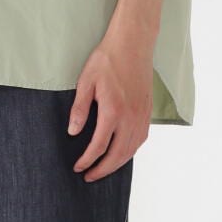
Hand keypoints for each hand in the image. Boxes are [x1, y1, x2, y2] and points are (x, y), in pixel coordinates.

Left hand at [67, 31, 153, 178]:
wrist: (133, 44)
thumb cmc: (107, 60)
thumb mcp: (86, 81)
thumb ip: (79, 108)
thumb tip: (73, 132)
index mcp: (113, 111)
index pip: (99, 146)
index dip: (87, 160)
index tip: (78, 167)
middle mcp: (130, 117)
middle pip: (118, 155)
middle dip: (103, 170)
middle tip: (89, 177)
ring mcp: (141, 115)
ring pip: (132, 150)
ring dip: (118, 164)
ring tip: (104, 169)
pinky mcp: (147, 111)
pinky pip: (141, 139)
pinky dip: (130, 151)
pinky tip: (122, 154)